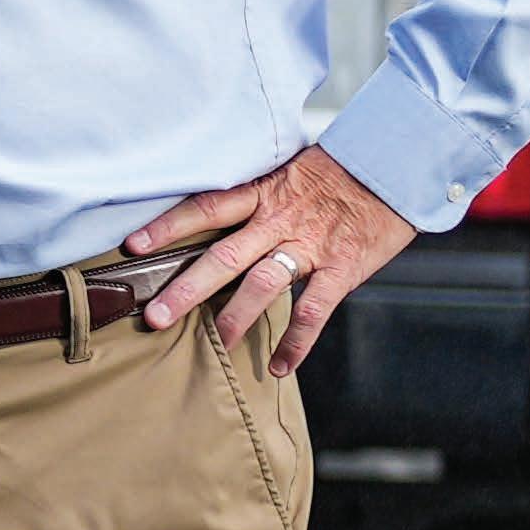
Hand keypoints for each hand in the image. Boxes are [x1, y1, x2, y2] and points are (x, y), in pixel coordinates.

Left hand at [128, 142, 412, 380]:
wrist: (398, 161)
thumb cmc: (341, 170)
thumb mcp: (290, 172)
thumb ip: (256, 198)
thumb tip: (215, 219)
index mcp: (263, 194)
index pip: (206, 208)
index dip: (168, 226)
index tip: (132, 246)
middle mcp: (280, 221)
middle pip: (223, 256)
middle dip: (186, 289)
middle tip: (154, 317)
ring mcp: (310, 246)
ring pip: (263, 285)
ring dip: (235, 318)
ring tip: (214, 344)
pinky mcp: (342, 267)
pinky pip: (314, 311)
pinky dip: (296, 343)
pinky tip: (277, 368)